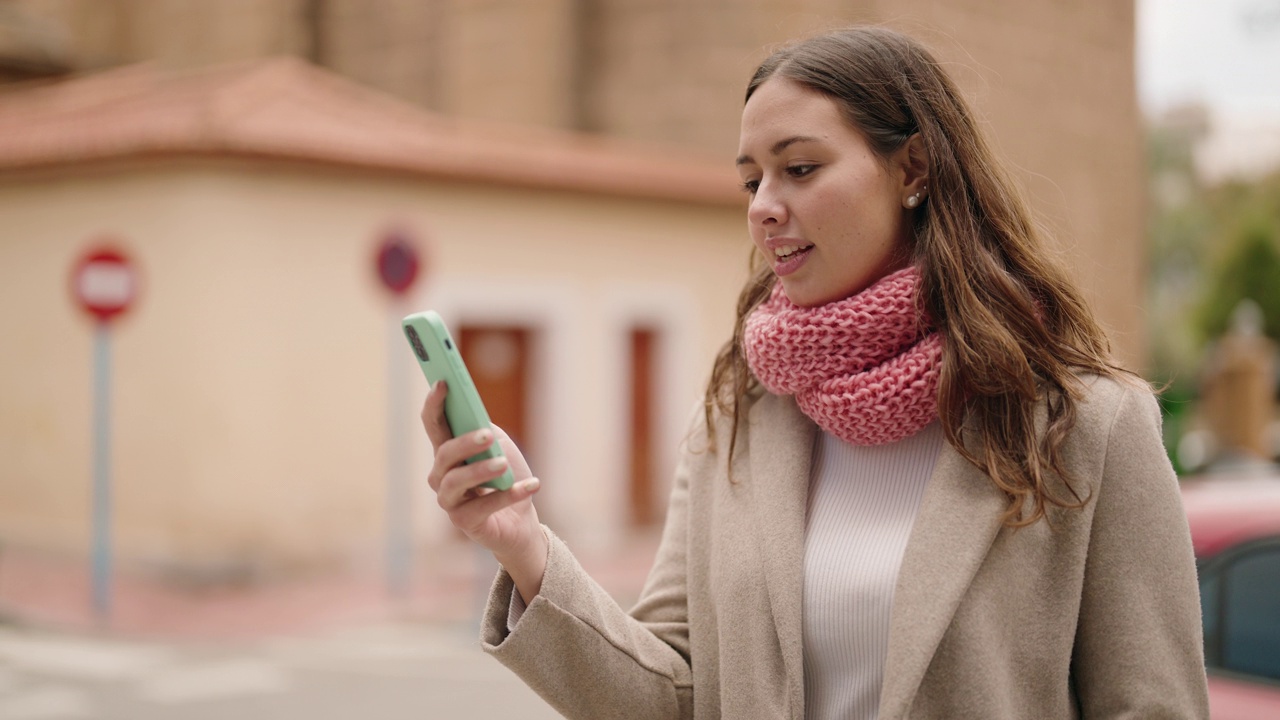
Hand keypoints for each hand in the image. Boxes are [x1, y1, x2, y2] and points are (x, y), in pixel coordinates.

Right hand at [421, 381, 547, 598]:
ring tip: (503, 464)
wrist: (521, 520)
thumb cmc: (507, 477)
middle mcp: (441, 476)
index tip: (444, 382)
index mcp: (447, 451)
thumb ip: (485, 430)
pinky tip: (531, 485)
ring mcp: (450, 501)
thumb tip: (478, 422)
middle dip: (464, 442)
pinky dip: (509, 495)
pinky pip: (484, 508)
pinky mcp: (465, 523)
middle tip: (488, 434)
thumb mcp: (500, 446)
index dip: (434, 404)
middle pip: (444, 454)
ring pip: (455, 482)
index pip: (433, 424)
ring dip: (481, 471)